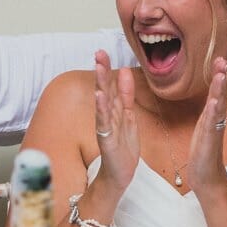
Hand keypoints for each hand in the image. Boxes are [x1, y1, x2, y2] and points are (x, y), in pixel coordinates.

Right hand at [93, 50, 140, 190]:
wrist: (119, 175)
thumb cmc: (122, 148)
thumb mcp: (127, 117)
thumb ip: (126, 95)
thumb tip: (125, 71)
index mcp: (114, 111)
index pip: (110, 86)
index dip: (107, 69)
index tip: (103, 51)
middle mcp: (107, 117)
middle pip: (104, 90)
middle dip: (101, 71)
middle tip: (98, 53)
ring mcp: (106, 128)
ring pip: (103, 103)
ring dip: (101, 85)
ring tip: (98, 68)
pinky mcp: (107, 140)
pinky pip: (104, 122)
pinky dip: (102, 109)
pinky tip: (99, 97)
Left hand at [184, 58, 226, 193]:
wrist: (208, 179)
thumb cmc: (204, 156)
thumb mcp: (203, 131)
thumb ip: (207, 117)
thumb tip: (209, 104)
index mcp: (211, 118)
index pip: (215, 93)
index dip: (218, 77)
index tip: (219, 59)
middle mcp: (215, 121)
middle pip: (219, 95)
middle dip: (221, 77)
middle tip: (222, 59)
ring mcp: (214, 131)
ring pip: (217, 106)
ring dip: (219, 89)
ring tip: (221, 73)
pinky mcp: (210, 141)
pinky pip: (213, 124)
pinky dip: (214, 112)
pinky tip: (215, 101)